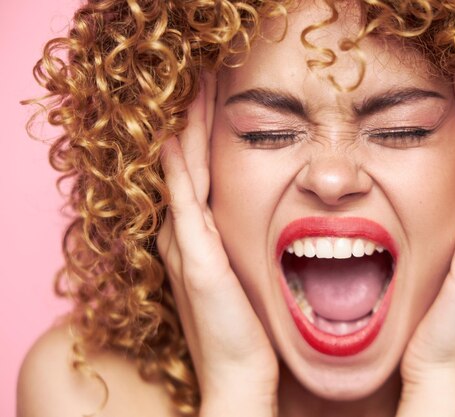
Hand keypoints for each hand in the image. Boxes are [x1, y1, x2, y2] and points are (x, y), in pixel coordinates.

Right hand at [157, 74, 277, 416]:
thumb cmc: (246, 332)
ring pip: (180, 175)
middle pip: (182, 166)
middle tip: (198, 81)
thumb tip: (270, 225)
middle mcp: (183, 238)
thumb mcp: (242, 280)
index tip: (211, 101)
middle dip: (190, 123)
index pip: (194, 175)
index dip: (198, 138)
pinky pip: (184, 203)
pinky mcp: (196, 261)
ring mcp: (186, 248)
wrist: (241, 377)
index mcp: (195, 241)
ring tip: (190, 91)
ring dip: (184, 132)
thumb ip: (241, 250)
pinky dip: (178, 169)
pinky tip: (175, 138)